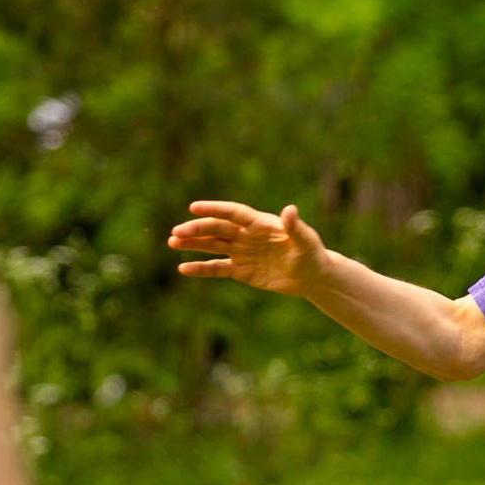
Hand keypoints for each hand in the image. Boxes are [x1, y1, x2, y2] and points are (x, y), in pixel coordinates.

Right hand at [168, 201, 328, 296]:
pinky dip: (200, 268)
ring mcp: (242, 253)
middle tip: (176, 233)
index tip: (193, 207)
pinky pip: (217, 268)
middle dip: (197, 230)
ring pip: (212, 246)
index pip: (233, 213)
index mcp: (260, 223)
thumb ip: (295, 227)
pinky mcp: (242, 271)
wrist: (312, 276)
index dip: (214, 209)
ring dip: (193, 244)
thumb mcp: (305, 240)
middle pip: (217, 229)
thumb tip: (290, 210)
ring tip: (172, 242)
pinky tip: (183, 268)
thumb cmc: (311, 254)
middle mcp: (247, 235)